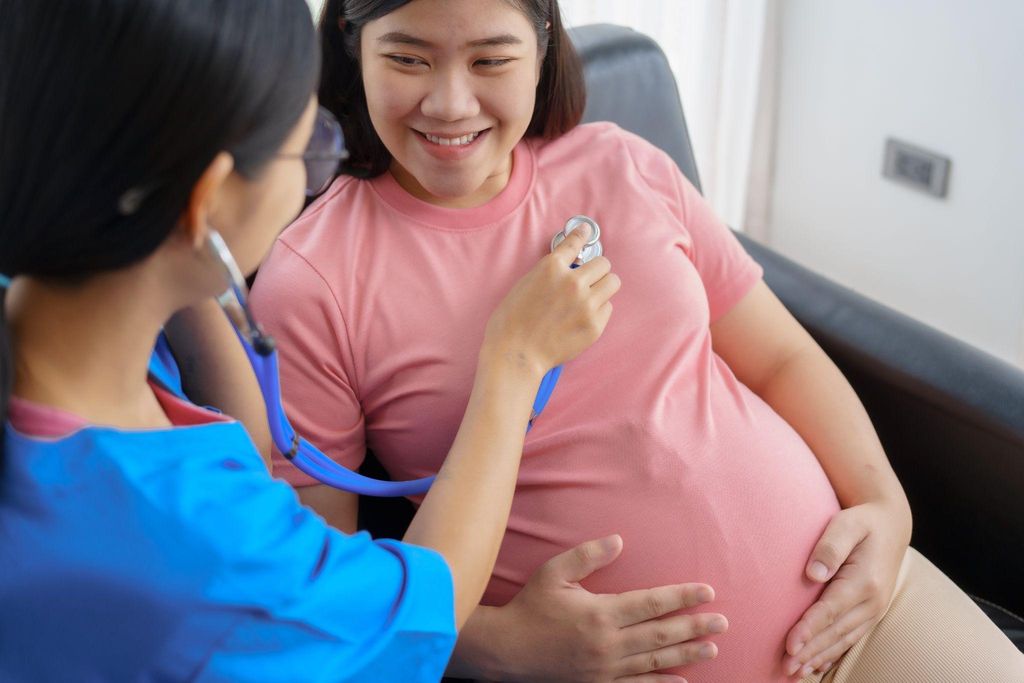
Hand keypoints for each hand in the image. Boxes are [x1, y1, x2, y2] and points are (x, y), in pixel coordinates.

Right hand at [471, 535, 726, 681]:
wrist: (508, 650)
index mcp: (601, 613)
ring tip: (712, 649)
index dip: (682, 597)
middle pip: (662, 634)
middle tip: (722, 622)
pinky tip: (682, 682)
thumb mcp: (554, 572)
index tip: (706, 591)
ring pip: (656, 662)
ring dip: (687, 654)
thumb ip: (587, 555)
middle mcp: (609, 643)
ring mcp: (605, 668)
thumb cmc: (531, 606)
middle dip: (695, 626)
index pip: (652, 603)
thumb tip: (619, 539)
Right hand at [482, 227, 619, 377]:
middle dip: (596, 270)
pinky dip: (598, 310)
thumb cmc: (512, 320)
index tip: (587, 232)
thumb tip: (568, 263)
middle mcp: (573, 282)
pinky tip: (582, 318)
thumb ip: (549, 271)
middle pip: (604, 263)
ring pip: (612, 283)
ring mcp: (586, 304)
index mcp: (551, 267)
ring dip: (602, 287)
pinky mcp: (594, 325)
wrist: (516, 354)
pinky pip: (608, 308)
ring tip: (590, 297)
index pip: (576, 242)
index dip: (583, 235)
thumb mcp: (525, 283)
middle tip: (587, 279)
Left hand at [783, 501, 910, 677]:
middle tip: (785, 668)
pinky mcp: (870, 613)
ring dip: (818, 658)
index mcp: (865, 581)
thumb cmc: (863, 522)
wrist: (892, 526)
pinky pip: (850, 638)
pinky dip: (832, 654)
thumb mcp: (847, 523)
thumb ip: (831, 546)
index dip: (809, 629)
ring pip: (842, 640)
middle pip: (835, 632)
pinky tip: (815, 666)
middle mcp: (873, 601)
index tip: (789, 645)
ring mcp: (874, 610)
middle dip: (809, 652)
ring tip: (795, 673)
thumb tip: (813, 573)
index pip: (831, 610)